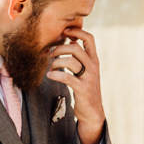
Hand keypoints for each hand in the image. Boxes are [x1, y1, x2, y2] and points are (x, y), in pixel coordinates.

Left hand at [44, 28, 106, 143]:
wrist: (92, 111)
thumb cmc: (85, 88)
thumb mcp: (86, 70)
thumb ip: (80, 57)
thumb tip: (70, 41)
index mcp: (94, 59)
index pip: (89, 38)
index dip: (77, 31)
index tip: (64, 32)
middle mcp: (93, 66)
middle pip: (75, 48)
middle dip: (59, 48)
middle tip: (50, 54)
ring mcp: (88, 77)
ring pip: (70, 61)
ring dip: (56, 62)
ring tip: (51, 67)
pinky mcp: (82, 89)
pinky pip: (67, 77)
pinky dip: (55, 75)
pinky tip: (50, 75)